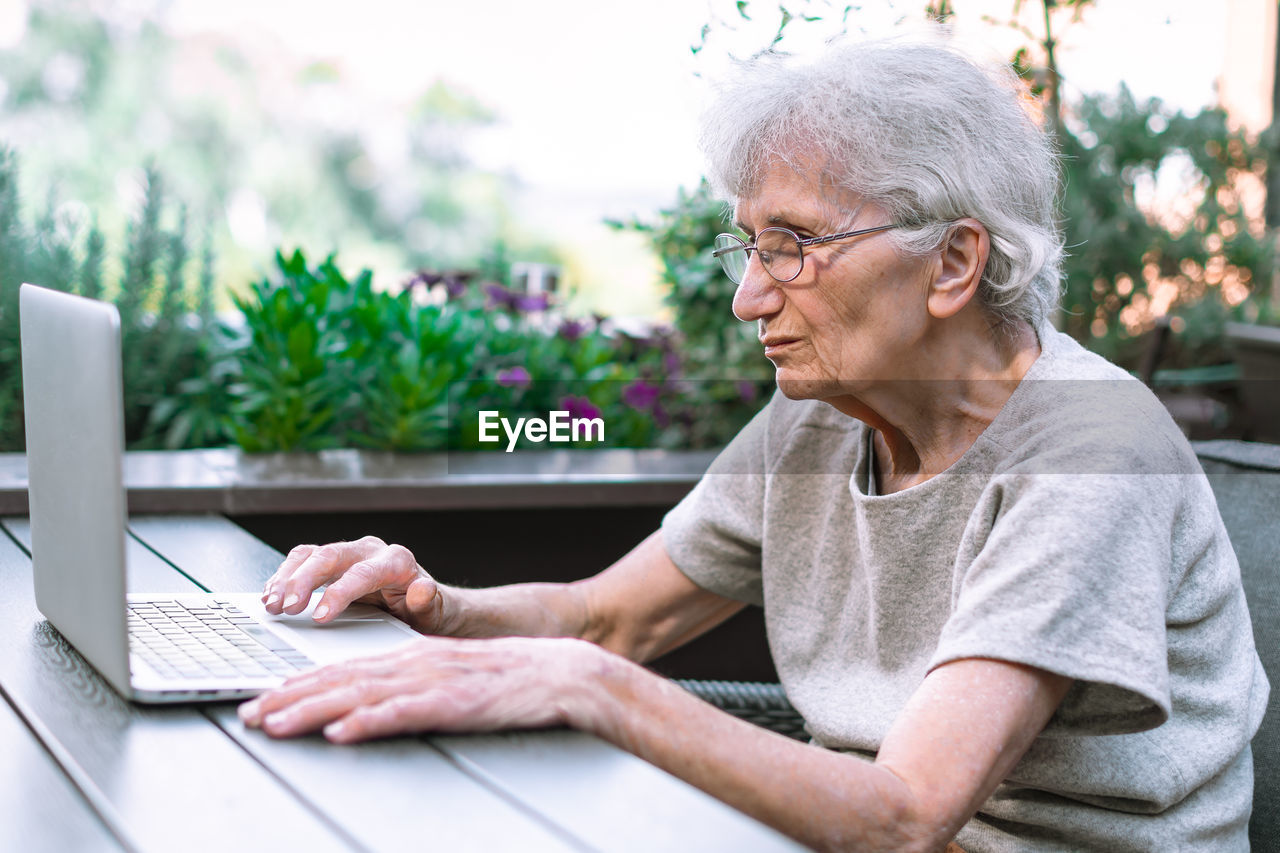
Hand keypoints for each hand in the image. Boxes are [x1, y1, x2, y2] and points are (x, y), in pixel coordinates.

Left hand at [237, 635, 608, 742]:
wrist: (560, 672)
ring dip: (312, 709)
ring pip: (359, 694)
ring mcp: (432, 682)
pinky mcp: (454, 703)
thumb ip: (411, 687)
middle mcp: (413, 663)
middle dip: (288, 698)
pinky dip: (370, 721)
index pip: (343, 670)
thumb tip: (366, 709)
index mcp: (411, 656)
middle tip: (249, 713)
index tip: (263, 700)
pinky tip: (343, 731)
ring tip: (275, 722)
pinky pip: (404, 712)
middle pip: (339, 680)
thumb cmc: (509, 680)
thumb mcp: (450, 677)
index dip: (299, 686)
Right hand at [262, 537, 442, 630]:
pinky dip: (284, 577)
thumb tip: (422, 589)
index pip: (362, 573)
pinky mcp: (333, 562)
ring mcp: (350, 554)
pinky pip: (303, 560)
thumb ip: (427, 601)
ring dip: (287, 578)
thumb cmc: (427, 610)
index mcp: (396, 561)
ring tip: (271, 604)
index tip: (319, 616)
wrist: (424, 603)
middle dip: (303, 580)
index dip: (338, 593)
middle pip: (330, 556)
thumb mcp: (433, 611)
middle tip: (284, 608)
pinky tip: (272, 596)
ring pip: (311, 555)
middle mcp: (371, 551)